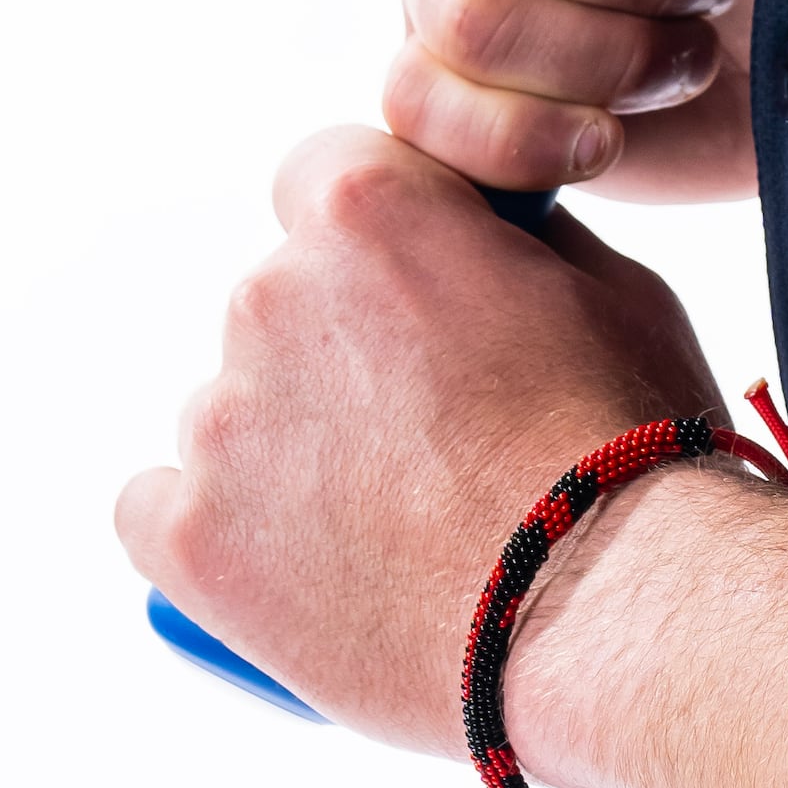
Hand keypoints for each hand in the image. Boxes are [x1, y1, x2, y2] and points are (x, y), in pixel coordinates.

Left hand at [117, 125, 726, 742]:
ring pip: (233, 417)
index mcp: (365, 206)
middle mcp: (269, 294)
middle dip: (339, 357)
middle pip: (280, 306)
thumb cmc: (628, 443)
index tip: (414, 296)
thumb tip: (479, 235)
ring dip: (289, 453)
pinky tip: (290, 569)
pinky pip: (159, 514)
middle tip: (430, 439)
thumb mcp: (611, 286)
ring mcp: (221, 421)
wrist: (608, 613)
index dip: (374, 240)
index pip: (323, 174)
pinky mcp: (189, 539)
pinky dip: (215, 536)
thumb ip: (515, 242)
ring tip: (390, 532)